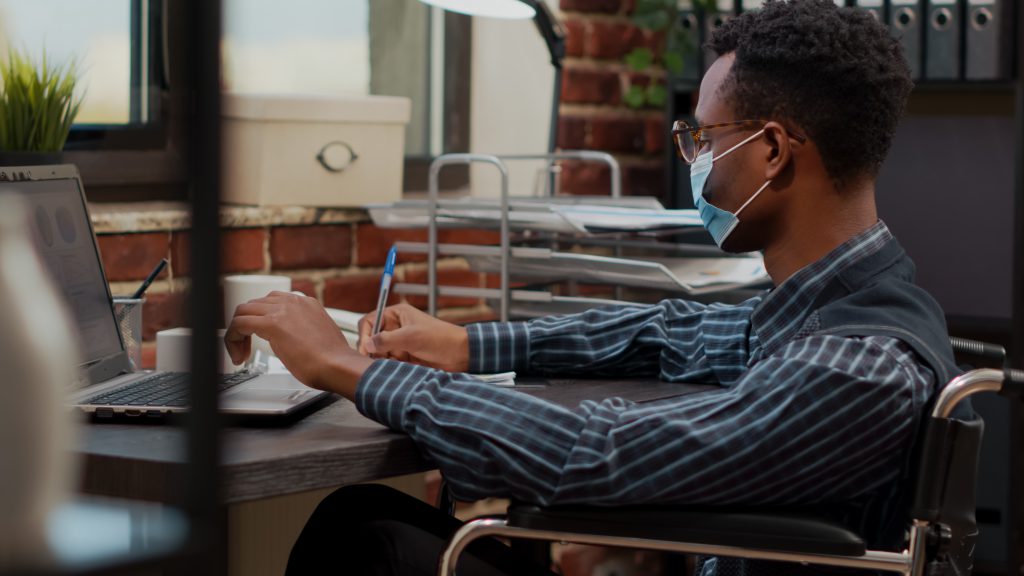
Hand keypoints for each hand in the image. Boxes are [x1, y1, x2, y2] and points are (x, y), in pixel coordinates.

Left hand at [225, 291, 371, 396]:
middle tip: (247, 346)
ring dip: (238, 332)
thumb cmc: (333, 359)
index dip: (261, 320)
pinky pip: (239, 324)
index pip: (272, 302)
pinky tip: (239, 355)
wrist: (337, 364)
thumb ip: (305, 330)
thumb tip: (294, 340)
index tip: (260, 336)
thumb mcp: (319, 335)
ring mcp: (282, 310)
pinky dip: (233, 339)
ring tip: (242, 352)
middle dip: (247, 325)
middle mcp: (293, 301)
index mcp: (306, 303)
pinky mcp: (272, 323)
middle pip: (255, 304)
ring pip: (243, 311)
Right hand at [357, 303, 468, 372]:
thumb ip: (387, 340)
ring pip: (379, 352)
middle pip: (372, 338)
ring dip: (381, 359)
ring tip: (392, 364)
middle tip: (377, 359)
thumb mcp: (411, 337)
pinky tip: (397, 368)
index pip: (370, 320)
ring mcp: (400, 342)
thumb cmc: (441, 338)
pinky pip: (389, 361)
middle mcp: (396, 327)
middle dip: (373, 349)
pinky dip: (389, 366)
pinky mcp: (404, 356)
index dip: (365, 334)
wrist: (460, 354)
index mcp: (397, 314)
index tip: (365, 348)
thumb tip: (368, 344)